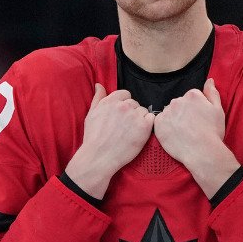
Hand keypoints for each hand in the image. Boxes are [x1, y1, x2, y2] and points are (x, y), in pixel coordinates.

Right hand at [64, 84, 155, 199]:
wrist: (99, 156)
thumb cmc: (93, 137)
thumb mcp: (91, 114)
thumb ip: (98, 98)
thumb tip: (99, 85)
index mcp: (111, 101)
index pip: (125, 94)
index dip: (123, 105)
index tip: (120, 116)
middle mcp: (123, 105)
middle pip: (134, 103)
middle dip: (131, 112)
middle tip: (124, 127)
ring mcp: (134, 116)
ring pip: (143, 111)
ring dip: (139, 119)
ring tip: (130, 132)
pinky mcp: (144, 127)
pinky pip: (151, 119)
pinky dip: (148, 125)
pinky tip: (139, 133)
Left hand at [155, 78, 239, 195]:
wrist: (202, 151)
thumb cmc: (212, 132)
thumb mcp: (218, 110)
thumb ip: (212, 93)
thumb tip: (209, 80)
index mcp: (192, 95)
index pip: (191, 97)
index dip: (196, 108)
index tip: (199, 118)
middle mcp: (177, 101)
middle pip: (179, 104)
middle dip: (183, 112)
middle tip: (191, 126)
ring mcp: (166, 112)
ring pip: (169, 112)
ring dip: (174, 119)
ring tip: (183, 132)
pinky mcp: (158, 124)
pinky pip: (160, 122)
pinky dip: (165, 127)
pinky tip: (174, 135)